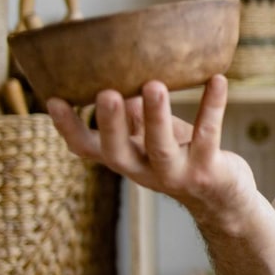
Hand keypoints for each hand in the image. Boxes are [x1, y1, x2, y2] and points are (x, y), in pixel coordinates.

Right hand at [47, 76, 258, 233]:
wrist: (222, 199)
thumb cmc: (182, 155)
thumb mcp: (151, 136)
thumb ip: (133, 113)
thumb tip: (117, 75)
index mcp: (125, 159)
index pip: (86, 148)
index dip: (67, 128)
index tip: (52, 99)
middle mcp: (144, 171)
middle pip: (117, 152)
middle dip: (110, 124)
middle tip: (105, 94)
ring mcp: (175, 174)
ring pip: (161, 148)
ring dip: (156, 116)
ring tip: (154, 85)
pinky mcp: (207, 170)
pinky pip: (209, 135)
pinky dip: (212, 106)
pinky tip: (218, 80)